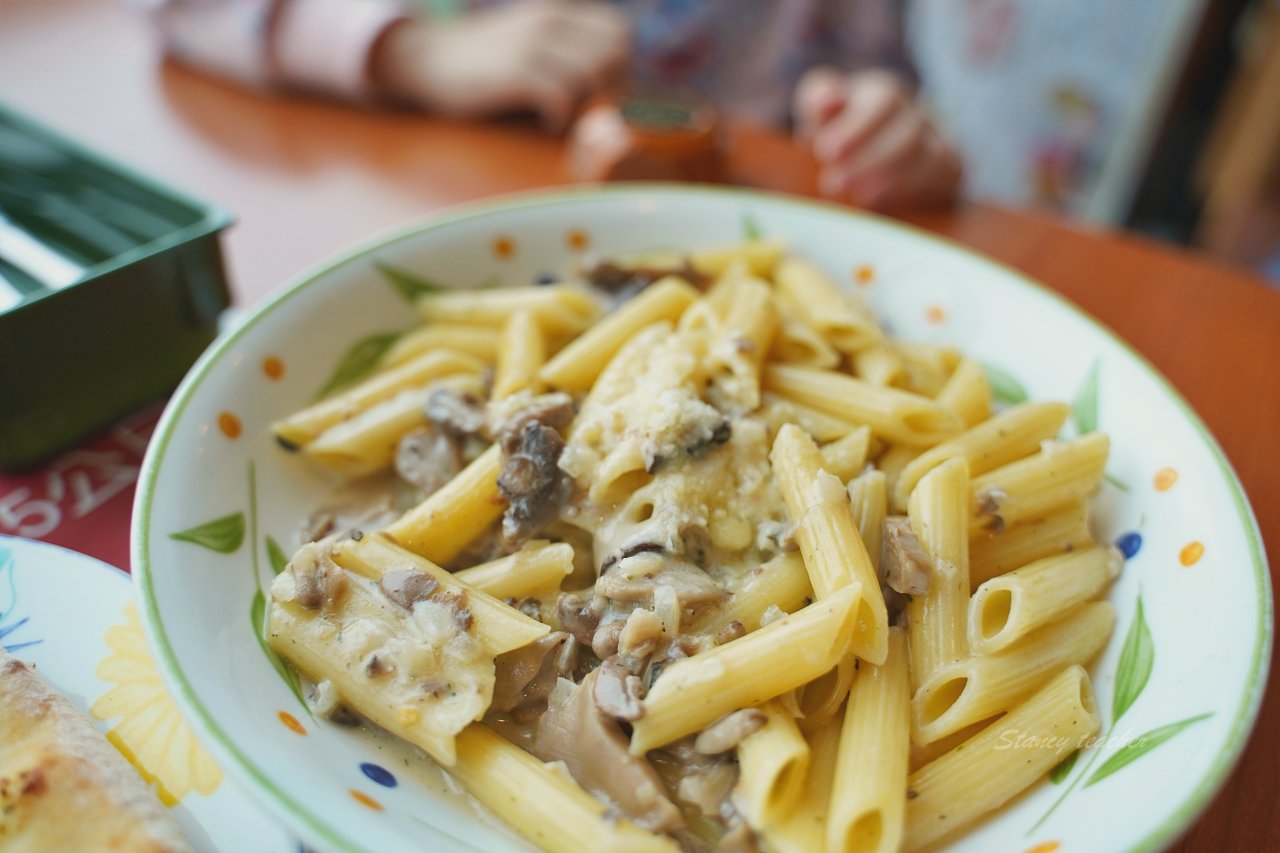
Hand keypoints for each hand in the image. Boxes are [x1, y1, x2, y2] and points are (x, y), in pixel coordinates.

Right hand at [373, 2, 628, 130]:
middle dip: (608, 87)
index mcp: (558, 10)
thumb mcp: (532, 37)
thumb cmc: (488, 60)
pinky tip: (548, 122)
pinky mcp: (515, 73)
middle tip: (586, 109)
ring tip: (566, 115)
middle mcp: (549, 21)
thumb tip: (615, 79)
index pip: (617, 32)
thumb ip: (569, 47)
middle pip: (612, 54)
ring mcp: (532, 45)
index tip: (602, 90)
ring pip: (590, 75)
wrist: (430, 61)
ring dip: (585, 103)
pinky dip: (560, 117)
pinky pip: (561, 96)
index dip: (620, 65)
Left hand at [794, 67, 961, 210]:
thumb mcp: (822, 110)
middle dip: (872, 159)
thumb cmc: (840, 129)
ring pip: (932, 157)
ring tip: (859, 196)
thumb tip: (823, 102)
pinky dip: (915, 192)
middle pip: (909, 133)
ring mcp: (938, 142)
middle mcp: (917, 116)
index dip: (856, 127)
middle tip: (835, 182)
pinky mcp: (951, 170)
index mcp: (885, 94)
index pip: (884, 102)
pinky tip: (882, 204)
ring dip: (894, 179)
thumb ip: (819, 100)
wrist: (869, 153)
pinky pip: (944, 179)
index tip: (825, 151)